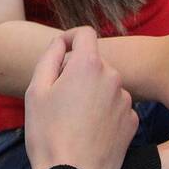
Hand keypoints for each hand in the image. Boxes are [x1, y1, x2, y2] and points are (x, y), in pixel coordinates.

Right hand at [25, 27, 136, 168]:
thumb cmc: (49, 134)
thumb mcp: (36, 90)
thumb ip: (49, 57)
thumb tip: (60, 42)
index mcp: (88, 65)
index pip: (85, 33)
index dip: (71, 37)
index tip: (62, 50)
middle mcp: (113, 77)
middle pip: (94, 62)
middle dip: (78, 72)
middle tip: (59, 97)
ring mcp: (126, 100)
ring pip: (106, 85)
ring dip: (92, 92)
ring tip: (74, 118)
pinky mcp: (132, 122)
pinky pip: (116, 106)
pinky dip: (104, 112)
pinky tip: (90, 130)